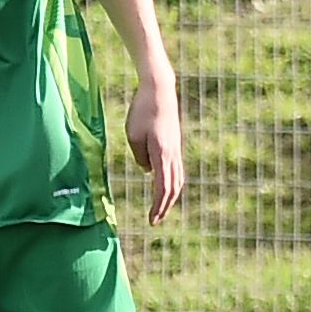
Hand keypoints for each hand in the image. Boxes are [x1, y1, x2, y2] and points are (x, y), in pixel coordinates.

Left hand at [125, 70, 186, 223]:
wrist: (160, 91)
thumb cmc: (142, 111)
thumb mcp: (133, 136)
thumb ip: (140, 157)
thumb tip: (147, 170)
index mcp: (162, 154)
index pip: (162, 188)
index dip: (158, 206)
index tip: (151, 220)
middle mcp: (173, 154)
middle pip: (173, 187)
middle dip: (165, 206)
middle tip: (155, 220)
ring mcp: (176, 149)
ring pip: (177, 179)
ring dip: (170, 196)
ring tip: (161, 207)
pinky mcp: (174, 144)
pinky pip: (176, 169)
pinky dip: (172, 182)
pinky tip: (165, 185)